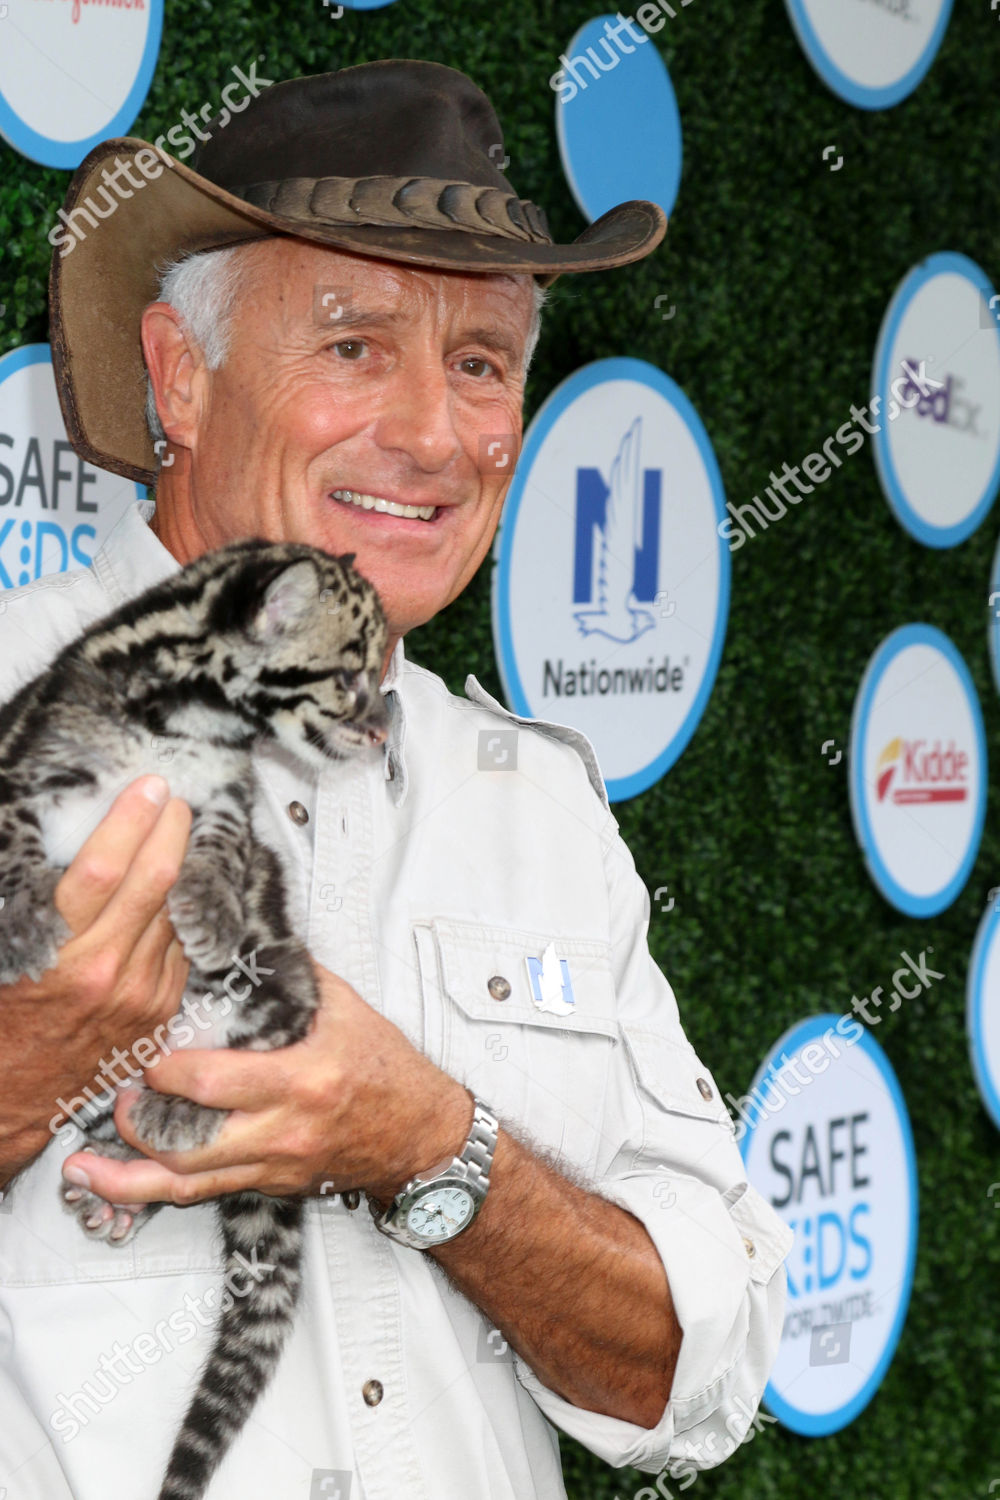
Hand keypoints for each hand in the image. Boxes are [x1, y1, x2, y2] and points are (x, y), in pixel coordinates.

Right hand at [0, 775, 190, 1187]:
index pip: (107, 868)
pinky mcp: (158, 1011)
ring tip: (179, 834)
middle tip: (176, 801)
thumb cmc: (0, 1014)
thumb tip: (62, 849)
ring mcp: (140, 993)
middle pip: (157, 881)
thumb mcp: (2, 950)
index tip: (147, 787)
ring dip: (184, 868)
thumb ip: (31, 900)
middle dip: (172, 830)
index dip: (131, 819)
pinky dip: (181, 913)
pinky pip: (181, 947)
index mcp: (59, 951)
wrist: (9, 1096)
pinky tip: (178, 890)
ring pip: (176, 911)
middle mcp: (106, 970)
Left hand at [61, 964, 471, 1207]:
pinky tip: (122, 1186)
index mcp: (301, 1080)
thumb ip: (292, 977)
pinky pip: (205, 1195)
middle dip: (138, 1125)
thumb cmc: (386, 1068)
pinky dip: (158, 1192)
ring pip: (187, 1184)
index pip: (215, 1083)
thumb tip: (243, 939)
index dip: (167, 1074)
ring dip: (129, 1177)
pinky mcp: (271, 1185)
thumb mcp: (345, 1009)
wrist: (421, 1134)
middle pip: (189, 1143)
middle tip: (115, 1098)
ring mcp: (274, 1165)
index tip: (145, 1056)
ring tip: (85, 1165)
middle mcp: (283, 1130)